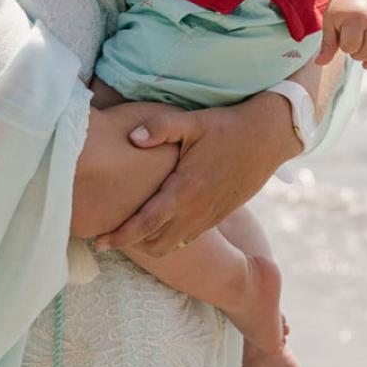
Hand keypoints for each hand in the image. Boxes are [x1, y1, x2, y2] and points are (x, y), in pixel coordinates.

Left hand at [94, 100, 293, 256]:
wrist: (268, 138)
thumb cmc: (227, 127)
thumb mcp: (194, 121)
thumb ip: (161, 127)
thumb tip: (132, 137)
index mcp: (185, 189)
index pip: (146, 222)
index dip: (120, 236)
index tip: (98, 242)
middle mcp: (196, 209)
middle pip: (155, 243)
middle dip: (130, 244)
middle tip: (106, 237)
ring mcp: (209, 216)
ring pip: (172, 245)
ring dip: (149, 243)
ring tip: (130, 232)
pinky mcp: (218, 215)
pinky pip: (188, 238)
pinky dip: (169, 238)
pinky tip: (159, 225)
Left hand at [315, 0, 366, 67]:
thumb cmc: (340, 9)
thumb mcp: (330, 23)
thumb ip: (327, 44)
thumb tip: (319, 63)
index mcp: (355, 18)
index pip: (351, 46)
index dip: (344, 47)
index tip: (341, 38)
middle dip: (355, 54)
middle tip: (349, 45)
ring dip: (366, 57)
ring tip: (358, 48)